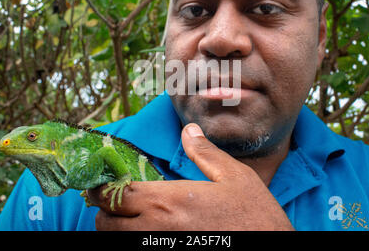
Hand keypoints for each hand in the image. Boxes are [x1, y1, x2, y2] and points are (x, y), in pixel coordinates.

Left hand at [87, 123, 293, 229]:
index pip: (116, 195)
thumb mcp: (235, 177)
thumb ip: (205, 153)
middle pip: (105, 224)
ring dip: (114, 229)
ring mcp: (159, 249)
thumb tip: (189, 130)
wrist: (270, 249)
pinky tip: (146, 232)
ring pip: (116, 242)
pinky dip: (130, 242)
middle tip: (113, 203)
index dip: (101, 189)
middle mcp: (155, 229)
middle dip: (104, 212)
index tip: (99, 185)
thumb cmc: (254, 216)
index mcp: (167, 201)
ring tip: (126, 219)